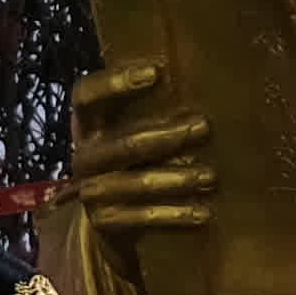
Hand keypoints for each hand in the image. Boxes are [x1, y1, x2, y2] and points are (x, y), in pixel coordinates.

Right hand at [68, 58, 211, 231]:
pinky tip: (203, 213)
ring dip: (176, 179)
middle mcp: (85, 155)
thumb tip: (203, 80)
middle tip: (204, 126)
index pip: (87, 96)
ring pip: (136, 182)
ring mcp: (93, 191)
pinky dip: (174, 215)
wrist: (109, 220)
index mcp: (87, 124)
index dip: (115, 82)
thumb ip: (150, 108)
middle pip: (124, 142)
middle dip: (167, 135)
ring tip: (210, 176)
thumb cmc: (132, 161)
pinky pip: (142, 218)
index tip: (155, 72)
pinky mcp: (106, 222)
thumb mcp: (130, 130)